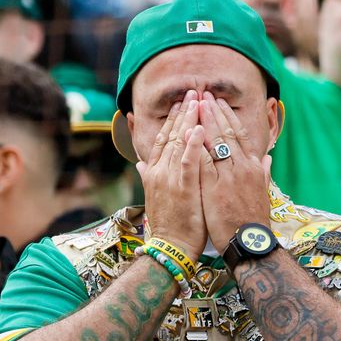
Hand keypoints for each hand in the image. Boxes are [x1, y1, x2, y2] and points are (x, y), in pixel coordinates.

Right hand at [137, 90, 206, 260]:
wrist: (169, 248)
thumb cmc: (168, 225)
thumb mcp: (155, 196)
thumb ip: (148, 175)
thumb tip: (140, 162)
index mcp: (155, 172)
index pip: (164, 139)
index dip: (173, 119)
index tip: (182, 102)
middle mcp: (160, 171)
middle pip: (172, 135)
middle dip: (183, 112)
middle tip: (194, 91)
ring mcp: (171, 179)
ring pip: (180, 143)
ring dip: (190, 120)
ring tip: (198, 101)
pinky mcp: (183, 188)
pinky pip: (189, 162)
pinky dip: (194, 144)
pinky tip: (200, 128)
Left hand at [197, 91, 271, 253]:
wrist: (249, 243)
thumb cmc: (253, 221)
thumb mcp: (263, 192)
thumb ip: (263, 172)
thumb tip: (267, 158)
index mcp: (253, 167)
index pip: (240, 135)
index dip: (228, 117)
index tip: (218, 103)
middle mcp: (242, 167)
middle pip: (226, 132)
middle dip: (214, 112)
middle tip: (203, 95)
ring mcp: (229, 176)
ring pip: (215, 142)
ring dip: (204, 121)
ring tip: (194, 105)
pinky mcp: (215, 187)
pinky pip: (204, 161)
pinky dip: (196, 145)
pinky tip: (188, 132)